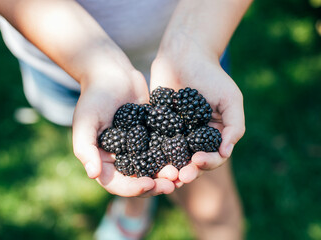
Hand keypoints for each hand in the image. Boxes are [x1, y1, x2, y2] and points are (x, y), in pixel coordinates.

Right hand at [72, 65, 176, 196]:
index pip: (117, 183)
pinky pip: (165, 150)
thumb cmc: (94, 96)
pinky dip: (175, 156)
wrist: (113, 74)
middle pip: (139, 180)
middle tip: (173, 183)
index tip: (149, 185)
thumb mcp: (85, 121)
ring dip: (169, 174)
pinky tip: (188, 157)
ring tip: (183, 173)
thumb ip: (85, 148)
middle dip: (156, 185)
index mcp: (104, 160)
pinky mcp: (153, 136)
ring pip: (155, 169)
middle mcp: (122, 158)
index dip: (132, 188)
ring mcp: (139, 148)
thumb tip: (94, 175)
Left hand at [150, 38, 244, 183]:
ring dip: (168, 169)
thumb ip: (234, 126)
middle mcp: (193, 138)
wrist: (184, 55)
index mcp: (212, 135)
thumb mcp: (231, 99)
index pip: (212, 156)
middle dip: (186, 171)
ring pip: (171, 158)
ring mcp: (174, 133)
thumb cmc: (212, 76)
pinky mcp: (156, 126)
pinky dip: (150, 154)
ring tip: (163, 175)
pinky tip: (145, 161)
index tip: (197, 161)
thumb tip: (226, 152)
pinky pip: (153, 143)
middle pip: (190, 162)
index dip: (207, 163)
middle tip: (179, 177)